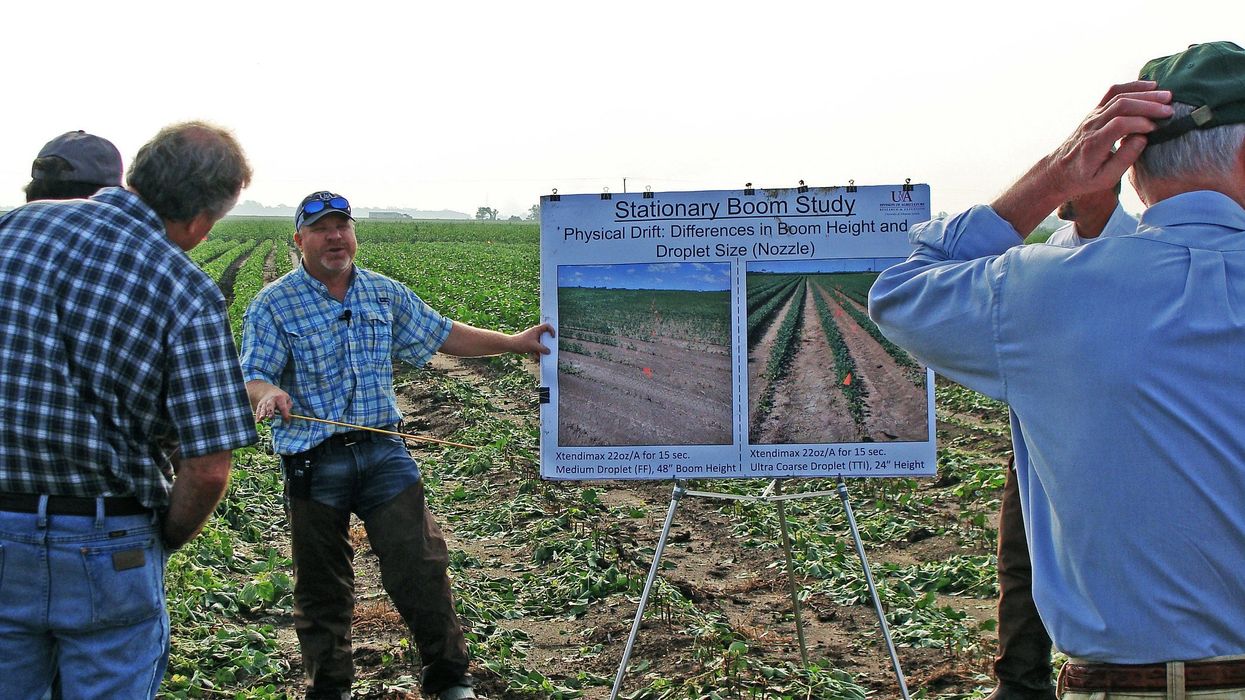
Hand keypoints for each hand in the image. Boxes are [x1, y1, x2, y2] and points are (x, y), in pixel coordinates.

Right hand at [252, 385, 292, 421]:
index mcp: (280, 398)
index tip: (287, 421)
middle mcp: (271, 400)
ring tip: (262, 418)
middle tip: (271, 417)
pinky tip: (258, 421)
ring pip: (263, 408)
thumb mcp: (287, 399)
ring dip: (262, 413)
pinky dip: (257, 416)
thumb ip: (288, 407)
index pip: (283, 407)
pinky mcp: (260, 405)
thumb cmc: (281, 397)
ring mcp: (264, 402)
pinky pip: (258, 410)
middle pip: (270, 405)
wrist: (269, 391)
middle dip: (270, 411)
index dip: (285, 414)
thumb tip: (288, 416)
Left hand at [513, 322, 554, 357]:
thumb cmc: (521, 343)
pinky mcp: (530, 343)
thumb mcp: (534, 346)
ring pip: (541, 342)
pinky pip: (537, 347)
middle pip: (545, 335)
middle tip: (551, 346)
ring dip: (543, 348)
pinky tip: (539, 357)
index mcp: (536, 330)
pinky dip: (538, 351)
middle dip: (548, 342)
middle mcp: (535, 333)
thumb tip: (548, 351)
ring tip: (546, 353)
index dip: (552, 330)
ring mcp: (533, 338)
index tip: (553, 337)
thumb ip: (543, 349)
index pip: (547, 326)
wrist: (511, 345)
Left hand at [992, 81, 1170, 235]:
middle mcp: (1091, 126)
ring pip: (1117, 96)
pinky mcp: (1094, 112)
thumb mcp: (1105, 179)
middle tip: (1170, 108)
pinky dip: (1131, 86)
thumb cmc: (1084, 178)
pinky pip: (1112, 93)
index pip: (1119, 125)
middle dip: (1148, 104)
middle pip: (1120, 106)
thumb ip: (1124, 159)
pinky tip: (1150, 86)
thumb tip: (1143, 138)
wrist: (1059, 171)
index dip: (1141, 123)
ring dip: (1144, 93)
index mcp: (1093, 144)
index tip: (1156, 129)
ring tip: (1166, 95)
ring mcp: (1092, 116)